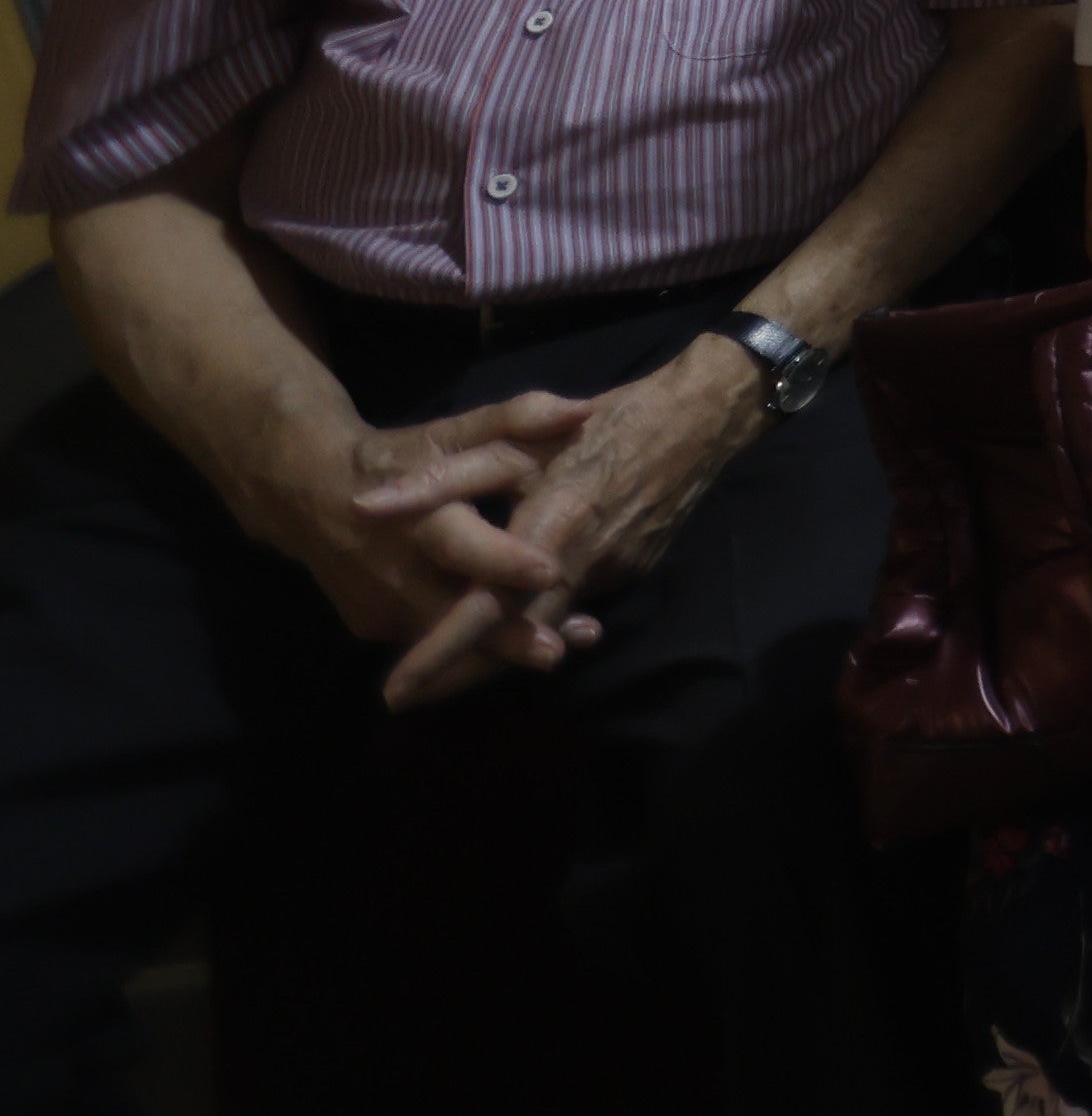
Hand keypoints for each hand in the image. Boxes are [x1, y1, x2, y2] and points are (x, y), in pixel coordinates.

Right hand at [271, 391, 593, 654]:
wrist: (310, 492)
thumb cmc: (401, 458)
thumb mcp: (453, 432)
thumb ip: (517, 420)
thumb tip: (584, 410)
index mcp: (414, 514)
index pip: (458, 541)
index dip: (501, 559)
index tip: (550, 571)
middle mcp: (391, 567)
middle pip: (452, 611)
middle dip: (503, 635)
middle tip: (556, 651)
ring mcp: (377, 604)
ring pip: (442, 639)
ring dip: (498, 648)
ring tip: (561, 650)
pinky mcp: (371, 627)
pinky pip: (428, 642)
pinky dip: (470, 646)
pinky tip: (518, 645)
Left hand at [365, 346, 768, 705]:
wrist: (702, 418)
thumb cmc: (605, 421)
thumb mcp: (518, 439)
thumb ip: (442, 479)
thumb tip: (365, 509)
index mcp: (550, 532)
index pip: (484, 610)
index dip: (440, 653)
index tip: (395, 692)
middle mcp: (582, 568)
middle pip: (513, 640)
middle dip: (459, 674)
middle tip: (406, 697)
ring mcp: (612, 576)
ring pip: (545, 627)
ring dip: (499, 650)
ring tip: (446, 668)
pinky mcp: (630, 573)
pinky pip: (573, 605)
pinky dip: (540, 618)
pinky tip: (518, 613)